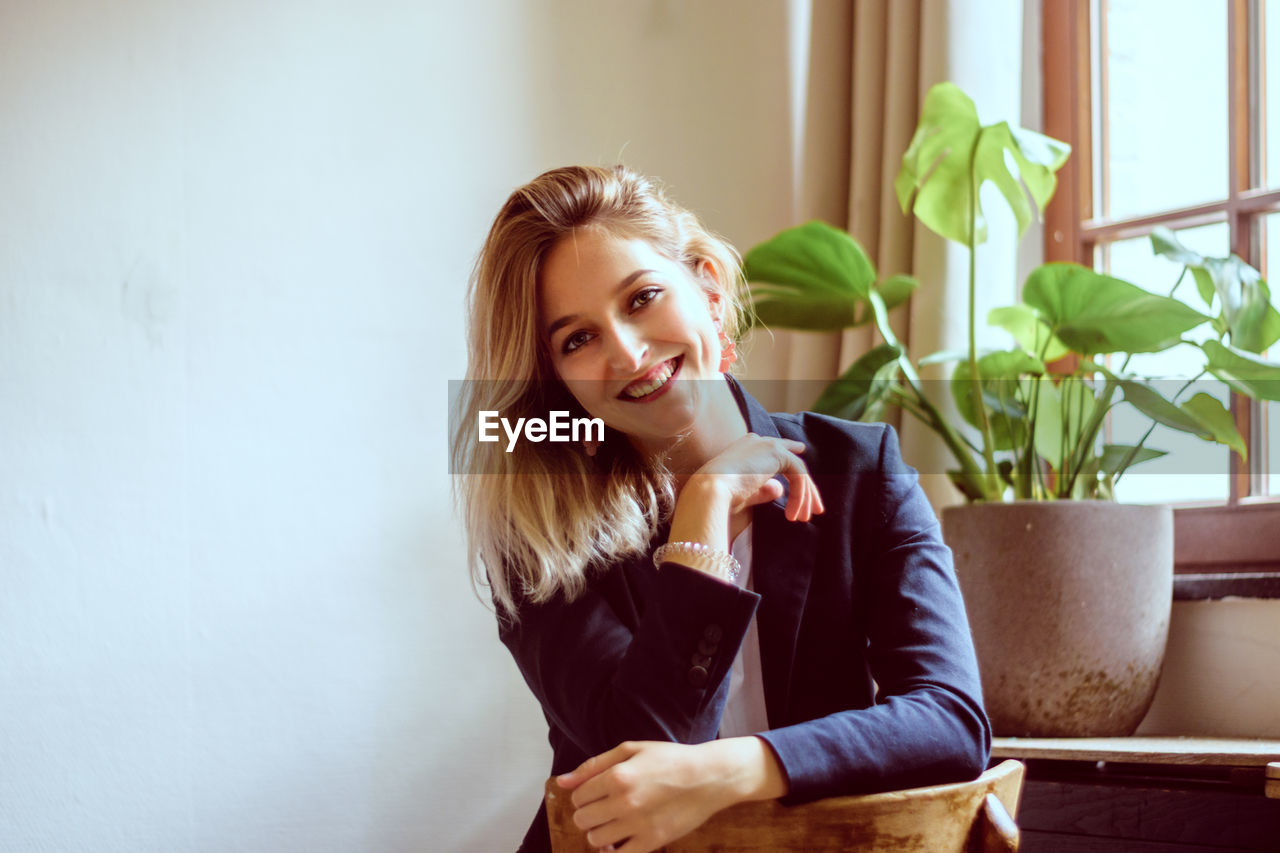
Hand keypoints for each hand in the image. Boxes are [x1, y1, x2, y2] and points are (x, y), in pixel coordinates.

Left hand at [555, 738, 785, 852]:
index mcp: (617, 776)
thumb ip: (593, 766)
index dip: (584, 795)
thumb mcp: (631, 750)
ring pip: (595, 839)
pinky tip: (621, 838)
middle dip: (588, 814)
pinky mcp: (651, 842)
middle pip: (582, 819)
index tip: (597, 793)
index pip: (578, 796)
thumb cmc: (669, 759)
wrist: (708, 777)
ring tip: (615, 821)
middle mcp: (624, 802)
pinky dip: (614, 850)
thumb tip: (561, 782)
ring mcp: (637, 825)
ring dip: (600, 832)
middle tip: (604, 807)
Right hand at [689, 434, 823, 522]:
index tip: (802, 454)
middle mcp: (757, 441)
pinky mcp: (777, 453)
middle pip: (791, 461)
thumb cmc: (720, 496)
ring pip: (797, 470)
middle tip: (816, 509)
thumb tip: (779, 489)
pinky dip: (800, 496)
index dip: (791, 455)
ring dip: (804, 497)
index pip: (775, 450)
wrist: (711, 490)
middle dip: (806, 487)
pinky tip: (795, 513)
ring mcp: (767, 444)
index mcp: (746, 447)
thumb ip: (763, 489)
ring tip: (804, 518)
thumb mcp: (746, 493)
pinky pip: (798, 475)